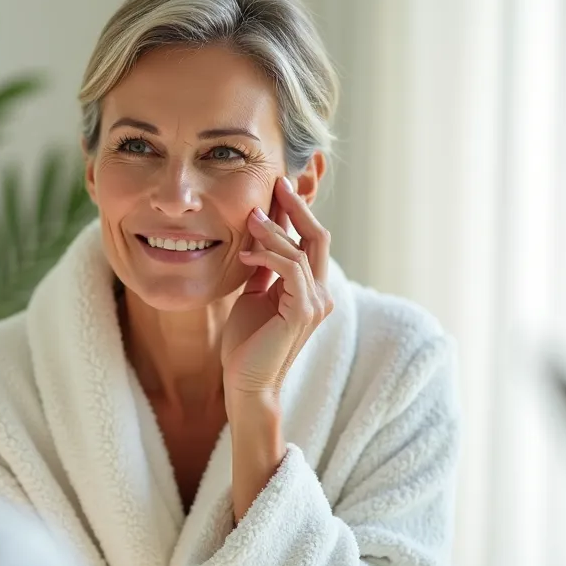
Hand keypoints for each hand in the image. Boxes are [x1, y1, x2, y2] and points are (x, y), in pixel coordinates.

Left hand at [221, 177, 332, 401]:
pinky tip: (245, 254)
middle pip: (317, 237)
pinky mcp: (302, 312)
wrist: (245, 382)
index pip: (310, 240)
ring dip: (273, 230)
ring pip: (300, 250)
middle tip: (276, 183)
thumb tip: (258, 238)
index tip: (278, 187)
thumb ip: (264, 270)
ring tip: (250, 217)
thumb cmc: (247, 343)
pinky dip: (268, 255)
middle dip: (296, 207)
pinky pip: (290, 269)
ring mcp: (315, 303)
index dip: (297, 212)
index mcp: (311, 289)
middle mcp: (320, 294)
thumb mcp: (254, 295)